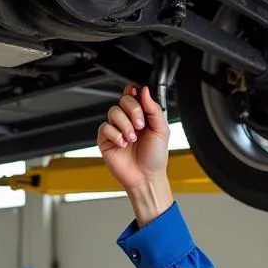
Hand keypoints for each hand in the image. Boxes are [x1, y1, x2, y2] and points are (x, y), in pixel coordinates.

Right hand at [98, 85, 173, 223]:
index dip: (133, 91)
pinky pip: (105, 127)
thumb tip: (144, 91)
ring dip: (125, 125)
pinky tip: (123, 144)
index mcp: (142, 115)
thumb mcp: (162, 130)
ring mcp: (116, 129)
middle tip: (140, 125)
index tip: (136, 92)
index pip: (134, 95)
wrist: (146, 177)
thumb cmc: (155, 156)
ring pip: (113, 112)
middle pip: (123, 100)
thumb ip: (154, 109)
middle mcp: (128, 120)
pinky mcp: (105, 139)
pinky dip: (115, 135)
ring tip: (132, 138)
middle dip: (133, 110)